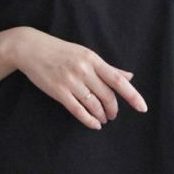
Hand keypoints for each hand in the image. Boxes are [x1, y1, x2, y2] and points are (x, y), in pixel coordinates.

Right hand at [11, 27, 147, 128]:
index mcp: (93, 59)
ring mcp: (71, 81)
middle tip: (113, 115)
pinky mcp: (59, 91)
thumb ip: (108, 68)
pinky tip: (94, 125)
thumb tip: (129, 76)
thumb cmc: (61, 51)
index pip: (118, 80)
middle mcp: (84, 70)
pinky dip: (88, 120)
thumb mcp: (85, 54)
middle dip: (113, 109)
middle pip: (107, 96)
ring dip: (101, 116)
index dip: (132, 95)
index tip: (142, 107)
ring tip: (103, 119)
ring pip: (93, 105)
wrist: (31, 48)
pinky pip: (78, 110)